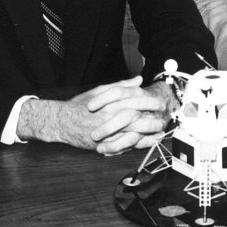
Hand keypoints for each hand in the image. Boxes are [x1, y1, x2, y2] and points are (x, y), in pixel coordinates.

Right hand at [18, 76, 170, 154]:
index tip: (160, 101)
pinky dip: (138, 144)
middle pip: (138, 117)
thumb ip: (120, 85)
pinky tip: (147, 142)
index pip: (136, 100)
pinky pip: (125, 146)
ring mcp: (108, 132)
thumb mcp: (100, 90)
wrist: (61, 122)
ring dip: (149, 132)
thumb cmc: (80, 104)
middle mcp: (110, 116)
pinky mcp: (104, 144)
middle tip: (164, 117)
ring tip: (161, 130)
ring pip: (133, 132)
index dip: (151, 101)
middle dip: (153, 117)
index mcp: (110, 101)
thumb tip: (138, 80)